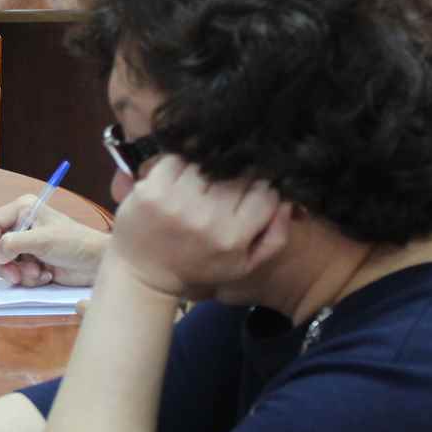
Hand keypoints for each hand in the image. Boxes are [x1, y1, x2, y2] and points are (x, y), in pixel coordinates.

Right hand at [0, 195, 105, 286]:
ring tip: (38, 273)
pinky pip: (16, 272)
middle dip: (6, 263)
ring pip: (4, 262)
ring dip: (20, 273)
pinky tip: (45, 275)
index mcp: (22, 209)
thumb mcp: (43, 240)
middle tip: (16, 276)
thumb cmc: (75, 244)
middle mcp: (21, 225)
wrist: (96, 263)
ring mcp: (25, 244)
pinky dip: (28, 278)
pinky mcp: (31, 261)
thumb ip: (14, 244)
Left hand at [107, 155, 291, 297]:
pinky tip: (177, 180)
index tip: (248, 192)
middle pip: (238, 174)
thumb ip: (275, 236)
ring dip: (205, 168)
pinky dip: (178, 165)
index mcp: (233, 236)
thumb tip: (288, 200)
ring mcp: (177, 202)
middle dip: (234, 176)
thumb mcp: (244, 264)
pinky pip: (176, 159)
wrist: (143, 272)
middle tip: (221, 185)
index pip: (265, 192)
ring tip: (198, 183)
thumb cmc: (198, 266)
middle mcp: (208, 217)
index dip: (260, 188)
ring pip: (208, 162)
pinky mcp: (152, 190)